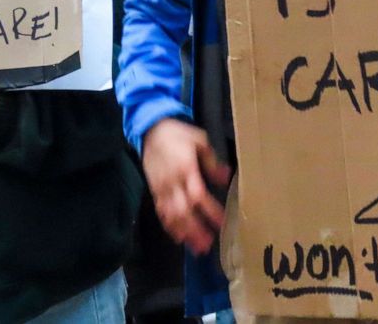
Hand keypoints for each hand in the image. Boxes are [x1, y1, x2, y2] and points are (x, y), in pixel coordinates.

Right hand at [142, 117, 231, 254]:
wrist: (151, 130)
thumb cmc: (179, 134)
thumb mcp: (200, 140)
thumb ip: (212, 161)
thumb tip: (226, 178)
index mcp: (186, 169)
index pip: (198, 195)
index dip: (210, 211)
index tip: (222, 223)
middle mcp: (172, 182)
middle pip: (183, 211)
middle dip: (195, 229)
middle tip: (207, 245)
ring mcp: (161, 188)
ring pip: (172, 215)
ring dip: (184, 233)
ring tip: (196, 248)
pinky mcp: (154, 191)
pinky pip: (161, 212)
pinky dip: (169, 226)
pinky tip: (178, 237)